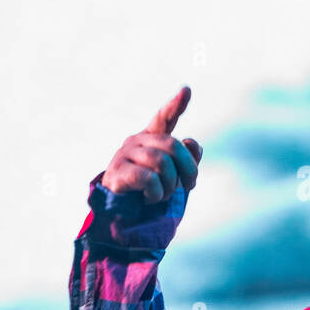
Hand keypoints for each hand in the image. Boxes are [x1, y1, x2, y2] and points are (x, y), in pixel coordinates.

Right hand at [101, 85, 202, 202]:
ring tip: (163, 196)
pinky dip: (157, 193)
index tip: (187, 90)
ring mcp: (124, 154)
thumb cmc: (148, 196)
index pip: (164, 118)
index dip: (176, 105)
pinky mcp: (117, 172)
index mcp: (150, 140)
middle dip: (189, 169)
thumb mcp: (174, 178)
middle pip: (173, 145)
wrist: (122, 219)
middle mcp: (136, 142)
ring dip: (171, 185)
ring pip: (162, 162)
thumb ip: (186, 160)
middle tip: (189, 186)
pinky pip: (149, 178)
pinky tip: (150, 198)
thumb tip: (193, 144)